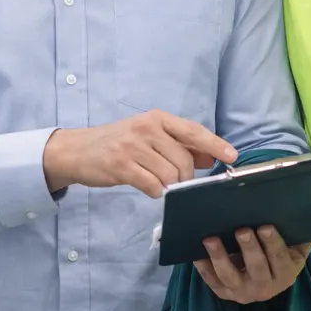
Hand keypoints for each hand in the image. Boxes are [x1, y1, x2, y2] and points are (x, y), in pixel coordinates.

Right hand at [41, 110, 236, 198]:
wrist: (77, 151)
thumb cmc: (119, 143)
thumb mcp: (150, 137)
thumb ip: (180, 146)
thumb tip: (211, 158)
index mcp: (158, 118)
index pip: (194, 131)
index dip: (216, 144)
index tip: (233, 157)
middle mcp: (147, 128)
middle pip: (184, 160)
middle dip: (186, 178)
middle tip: (177, 183)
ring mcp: (133, 146)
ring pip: (170, 175)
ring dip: (169, 186)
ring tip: (157, 182)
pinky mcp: (121, 165)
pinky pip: (152, 186)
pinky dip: (154, 192)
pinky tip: (146, 187)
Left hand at [194, 226, 310, 303]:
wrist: (268, 281)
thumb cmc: (282, 256)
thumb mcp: (296, 249)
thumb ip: (302, 234)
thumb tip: (308, 209)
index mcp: (286, 274)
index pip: (279, 259)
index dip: (273, 243)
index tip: (266, 227)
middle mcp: (265, 288)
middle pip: (256, 267)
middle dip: (248, 248)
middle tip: (241, 229)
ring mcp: (242, 292)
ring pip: (230, 276)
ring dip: (220, 257)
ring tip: (210, 239)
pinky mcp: (224, 293)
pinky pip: (211, 281)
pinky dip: (204, 267)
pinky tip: (196, 253)